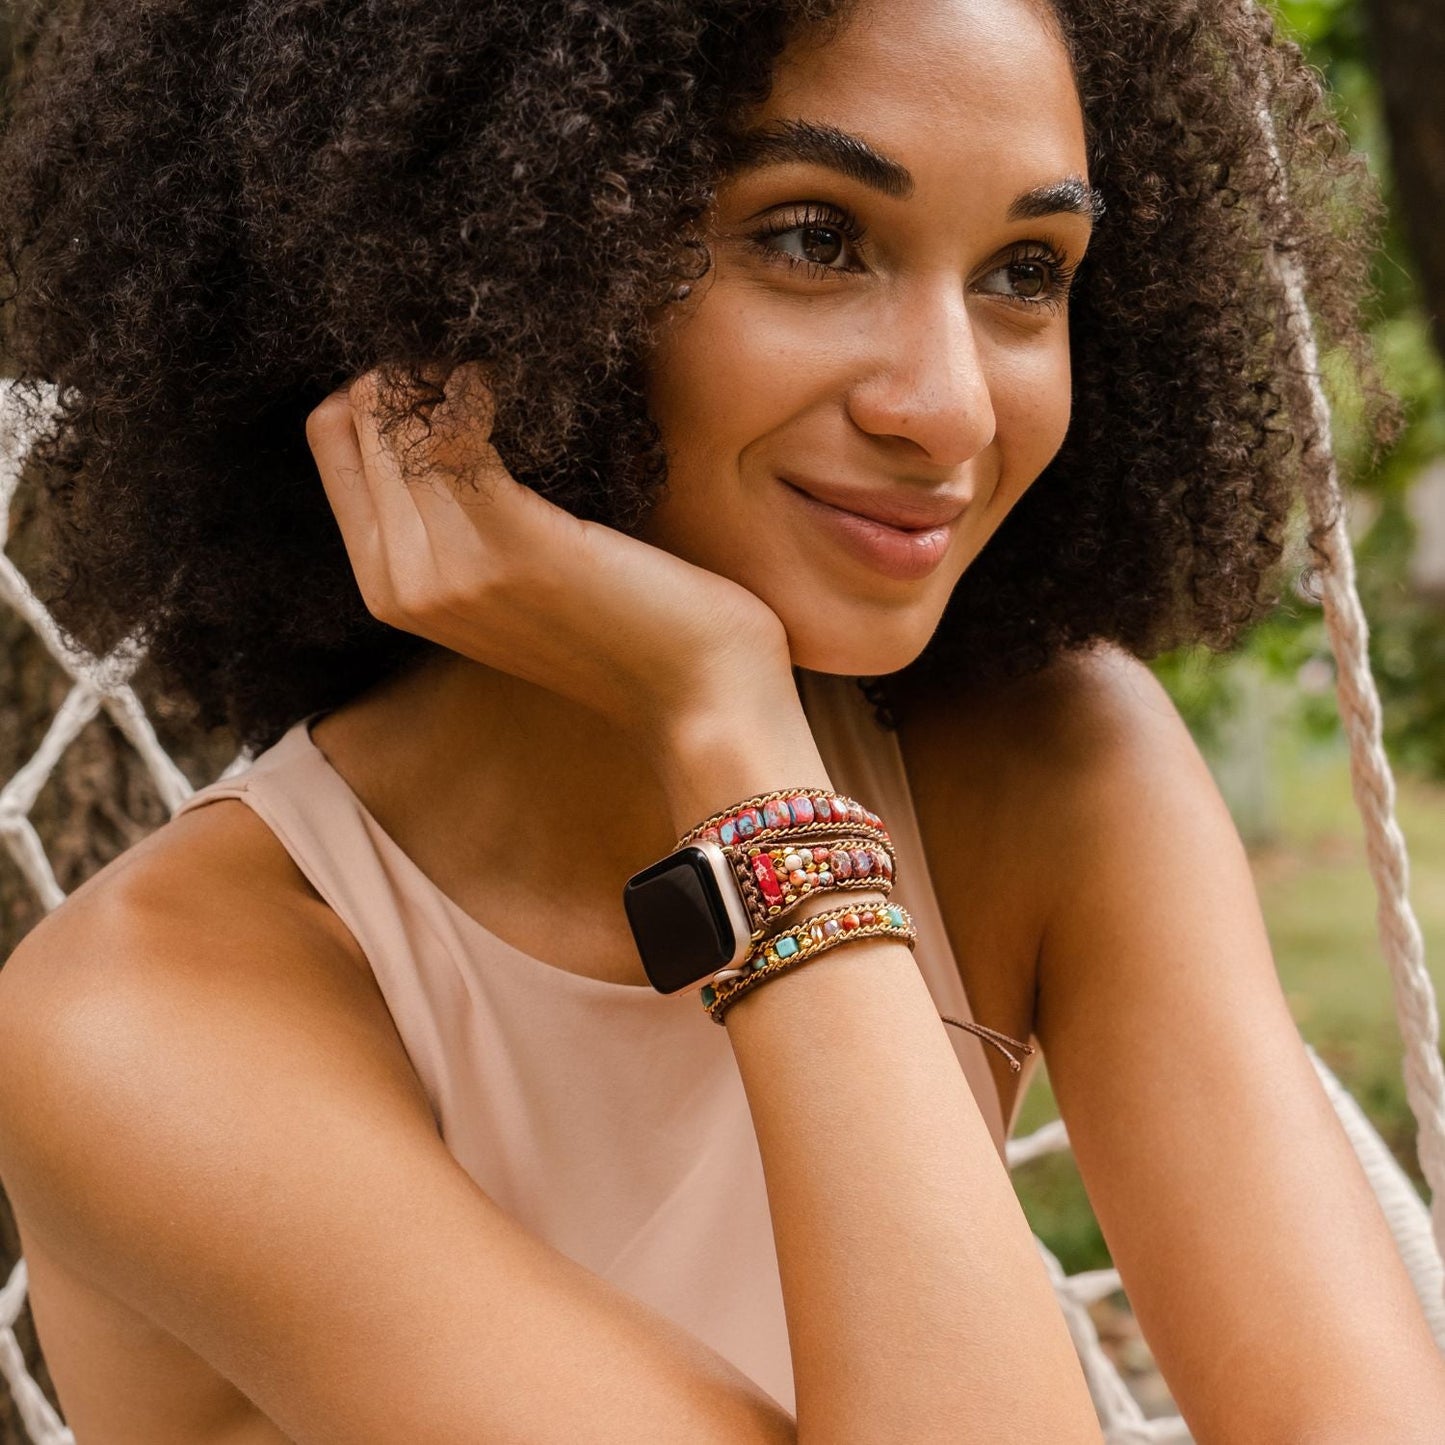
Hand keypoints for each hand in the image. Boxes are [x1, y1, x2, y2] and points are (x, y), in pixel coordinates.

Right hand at [305, 363, 795, 747]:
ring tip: (516, 366)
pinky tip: (529, 380)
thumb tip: (447, 402)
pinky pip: (455, 422)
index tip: (457, 370)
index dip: (387, 385)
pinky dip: (484, 378)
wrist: (697, 695)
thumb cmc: (626, 621)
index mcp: (389, 589)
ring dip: (451, 363)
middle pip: (356, 413)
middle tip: (493, 356)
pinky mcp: (509, 545)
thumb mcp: (517, 572)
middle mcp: (400, 584)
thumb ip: (462, 513)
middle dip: (417, 364)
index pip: (333, 436)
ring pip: (396, 409)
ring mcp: (446, 569)